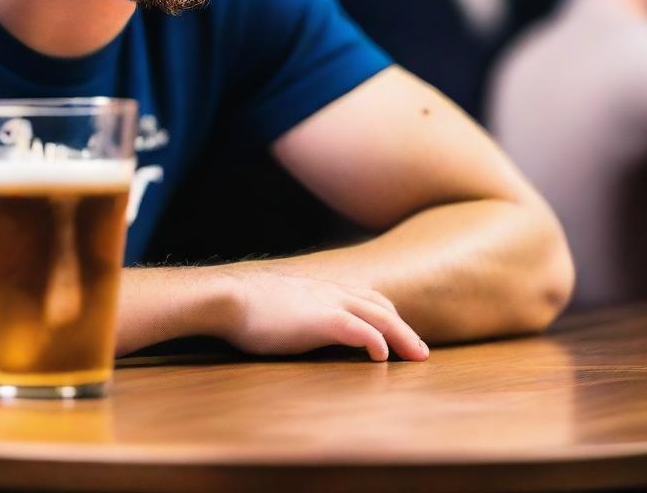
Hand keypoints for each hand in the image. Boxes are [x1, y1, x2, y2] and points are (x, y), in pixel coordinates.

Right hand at [211, 262, 428, 361]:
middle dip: (404, 327)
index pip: (364, 295)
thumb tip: (297, 326)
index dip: (385, 312)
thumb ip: (296, 311)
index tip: (398, 329)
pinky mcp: (320, 319)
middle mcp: (328, 291)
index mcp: (318, 288)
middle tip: (420, 350)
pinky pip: (359, 329)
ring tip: (416, 355)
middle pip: (379, 305)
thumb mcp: (278, 306)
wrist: (226, 298)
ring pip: (378, 315)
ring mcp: (325, 302)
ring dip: (402, 335)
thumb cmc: (243, 308)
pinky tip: (382, 357)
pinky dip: (376, 341)